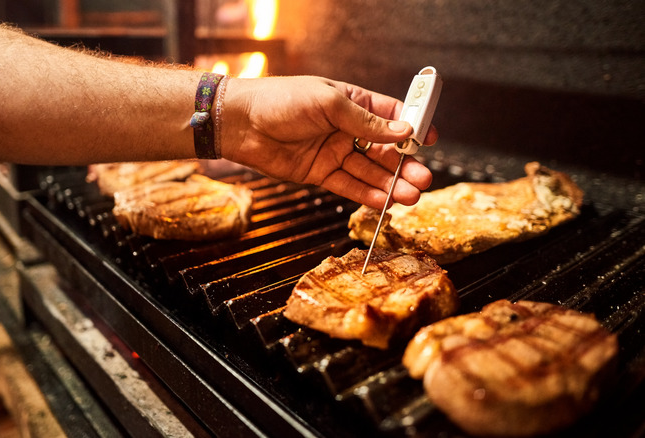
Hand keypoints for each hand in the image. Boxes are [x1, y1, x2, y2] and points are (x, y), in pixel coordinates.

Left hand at [221, 76, 435, 209]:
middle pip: (385, 150)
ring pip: (370, 172)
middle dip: (405, 165)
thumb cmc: (280, 101)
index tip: (430, 140)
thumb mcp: (328, 103)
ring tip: (411, 196)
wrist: (240, 123)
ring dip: (391, 184)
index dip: (413, 127)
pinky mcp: (320, 173)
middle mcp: (347, 129)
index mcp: (353, 102)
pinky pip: (349, 186)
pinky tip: (386, 202)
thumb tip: (403, 130)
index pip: (392, 115)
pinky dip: (367, 195)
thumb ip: (366, 121)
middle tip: (423, 178)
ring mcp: (334, 152)